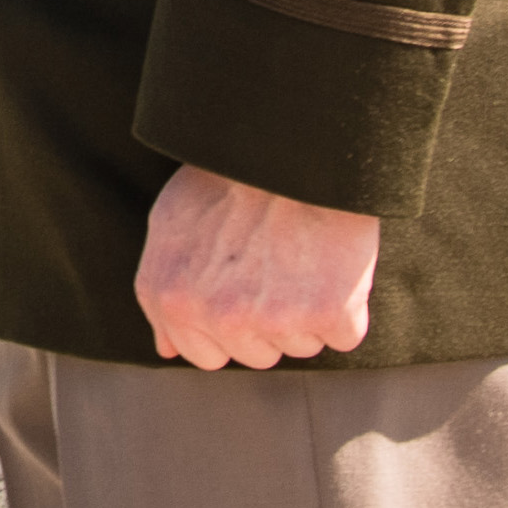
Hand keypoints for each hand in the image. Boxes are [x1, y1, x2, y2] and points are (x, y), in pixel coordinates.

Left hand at [135, 164, 379, 367]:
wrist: (288, 152)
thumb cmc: (227, 182)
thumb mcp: (171, 226)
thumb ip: (161, 289)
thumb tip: (166, 348)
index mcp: (173, 297)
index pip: (201, 354)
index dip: (224, 326)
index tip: (238, 290)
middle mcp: (219, 317)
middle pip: (254, 355)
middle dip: (264, 321)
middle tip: (270, 264)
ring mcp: (275, 321)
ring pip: (298, 346)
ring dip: (304, 313)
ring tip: (297, 255)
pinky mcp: (328, 316)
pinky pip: (342, 335)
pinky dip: (345, 307)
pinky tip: (330, 264)